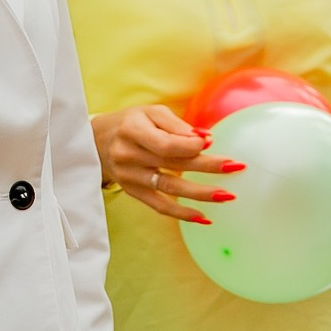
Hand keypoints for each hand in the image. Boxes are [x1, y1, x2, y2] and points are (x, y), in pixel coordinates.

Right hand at [91, 104, 238, 224]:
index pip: (165, 143)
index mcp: (132, 130)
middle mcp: (128, 155)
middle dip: (207, 167)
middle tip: (235, 167)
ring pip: (169, 188)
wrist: (95, 141)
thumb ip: (177, 126)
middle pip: (172, 165)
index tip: (212, 143)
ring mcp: (129, 177)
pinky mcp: (132, 192)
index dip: (191, 145)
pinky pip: (159, 206)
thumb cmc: (131, 123)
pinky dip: (182, 213)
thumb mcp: (151, 113)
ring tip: (227, 195)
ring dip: (200, 193)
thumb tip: (206, 139)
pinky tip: (204, 217)